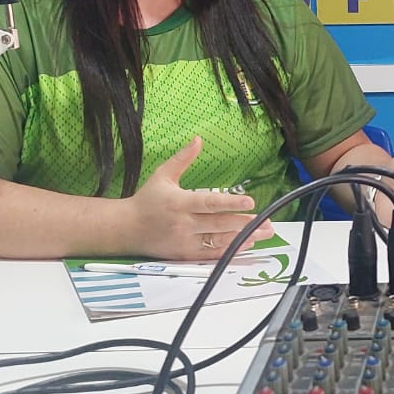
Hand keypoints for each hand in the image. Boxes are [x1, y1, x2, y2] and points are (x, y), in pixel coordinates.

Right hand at [128, 137, 273, 259]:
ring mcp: (184, 241)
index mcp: (179, 202)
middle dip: (245, 223)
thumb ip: (183, 158)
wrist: (125, 229)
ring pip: (218, 241)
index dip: (230, 203)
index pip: (209, 203)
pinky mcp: (184, 254)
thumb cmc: (146, 200)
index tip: (250, 202)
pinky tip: (245, 245)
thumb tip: (198, 139)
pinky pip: (211, 254)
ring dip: (243, 238)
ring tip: (264, 233)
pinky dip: (229, 250)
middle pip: (219, 224)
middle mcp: (183, 223)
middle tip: (268, 222)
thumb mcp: (163, 175)